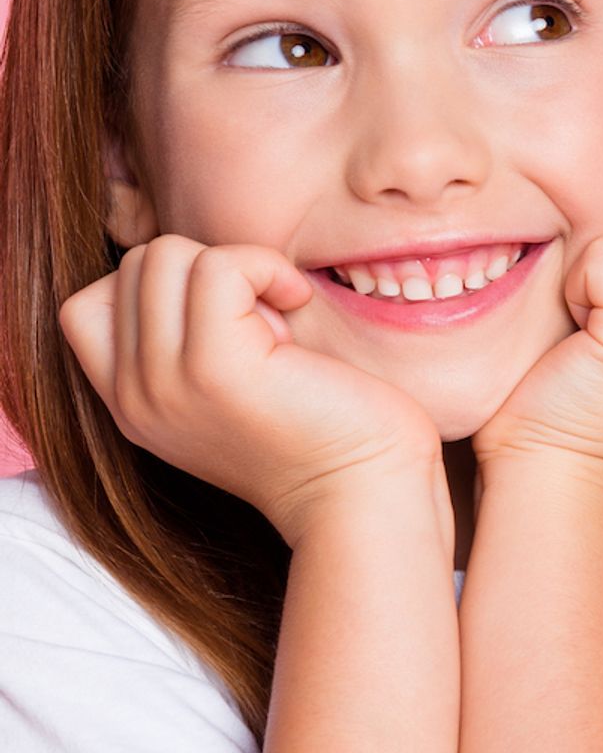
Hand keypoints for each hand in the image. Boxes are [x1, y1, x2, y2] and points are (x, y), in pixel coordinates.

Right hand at [59, 236, 447, 549]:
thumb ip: (186, 341)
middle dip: (210, 274)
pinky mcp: (215, 367)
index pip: (89, 305)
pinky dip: (265, 266)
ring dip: (239, 269)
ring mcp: (167, 383)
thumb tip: (195, 262)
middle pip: (137, 266)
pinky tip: (298, 302)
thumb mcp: (230, 389)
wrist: (363, 496)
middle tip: (268, 327)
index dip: (166, 286)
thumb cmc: (327, 433)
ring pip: (166, 256)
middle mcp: (137, 398)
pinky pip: (219, 266)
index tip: (234, 321)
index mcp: (133, 404)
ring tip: (282, 326)